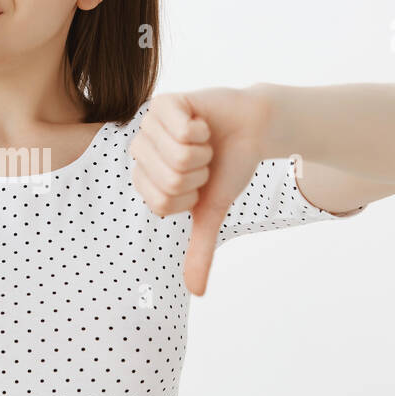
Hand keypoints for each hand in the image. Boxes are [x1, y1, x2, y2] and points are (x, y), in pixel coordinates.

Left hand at [129, 88, 267, 296]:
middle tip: (204, 159)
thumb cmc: (228, 168)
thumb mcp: (212, 212)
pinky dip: (204, 130)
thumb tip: (196, 293)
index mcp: (145, 179)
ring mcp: (149, 125)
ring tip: (204, 141)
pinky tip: (202, 123)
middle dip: (199, 174)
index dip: (190, 197)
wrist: (253, 129)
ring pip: (179, 156)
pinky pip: (183, 130)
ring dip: (203, 152)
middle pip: (170, 181)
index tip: (199, 183)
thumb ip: (199, 249)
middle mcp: (141, 151)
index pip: (162, 204)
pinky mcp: (165, 102)